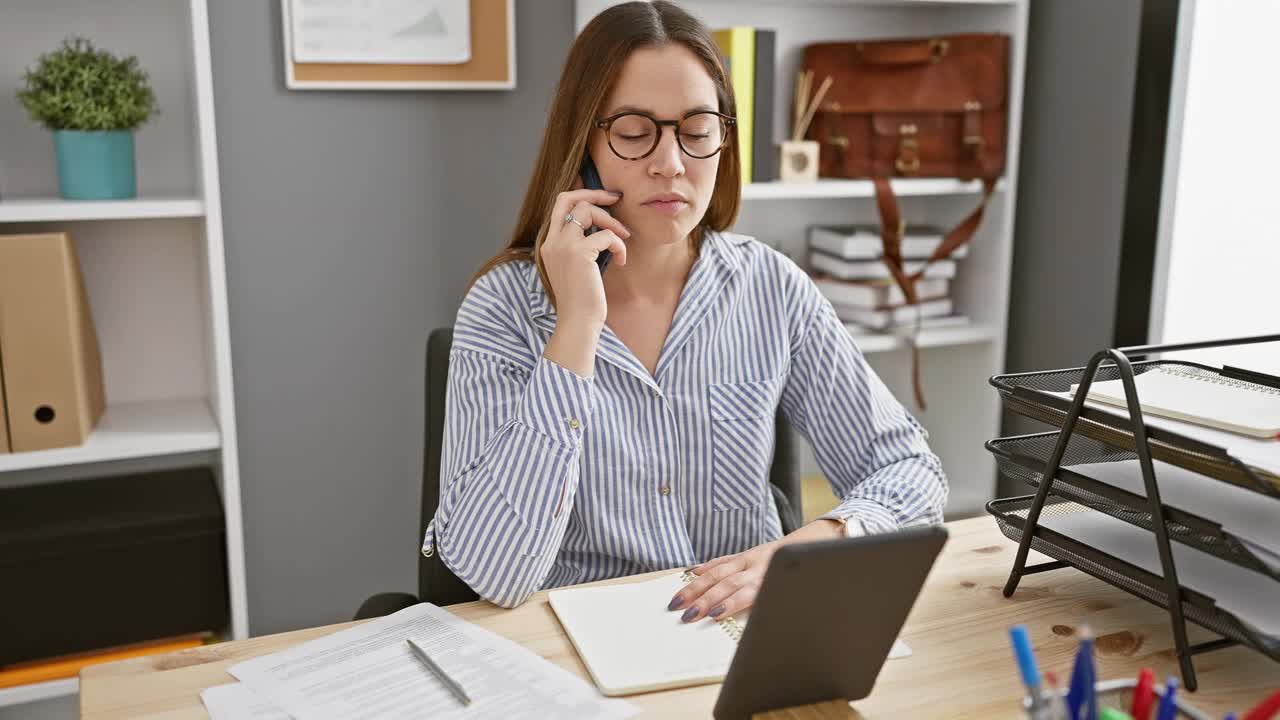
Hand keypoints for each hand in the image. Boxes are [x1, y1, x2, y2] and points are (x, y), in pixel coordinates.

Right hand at [540, 186, 629, 329]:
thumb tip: (601, 226)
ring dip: (611, 221)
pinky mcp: (579, 253)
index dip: (582, 196)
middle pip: (568, 198)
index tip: (604, 199)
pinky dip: (619, 244)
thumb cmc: (582, 300)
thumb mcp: (576, 267)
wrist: (578, 322)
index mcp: (549, 244)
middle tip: (615, 197)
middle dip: (594, 193)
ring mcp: (563, 245)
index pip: (560, 206)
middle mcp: (552, 241)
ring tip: (623, 236)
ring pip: (587, 210)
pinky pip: (607, 235)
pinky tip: (621, 260)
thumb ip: (581, 245)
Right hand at [666, 519, 844, 622]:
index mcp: (772, 577)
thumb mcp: (799, 593)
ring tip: (678, 600)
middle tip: (685, 614)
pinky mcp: (746, 553)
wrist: (820, 541)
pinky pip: (722, 560)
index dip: (730, 604)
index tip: (713, 615)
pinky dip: (705, 567)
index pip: (746, 592)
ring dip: (696, 587)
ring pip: (718, 572)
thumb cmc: (809, 574)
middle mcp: (758, 565)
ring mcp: (750, 557)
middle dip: (704, 600)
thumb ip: (779, 604)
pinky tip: (690, 573)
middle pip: (726, 583)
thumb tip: (765, 626)